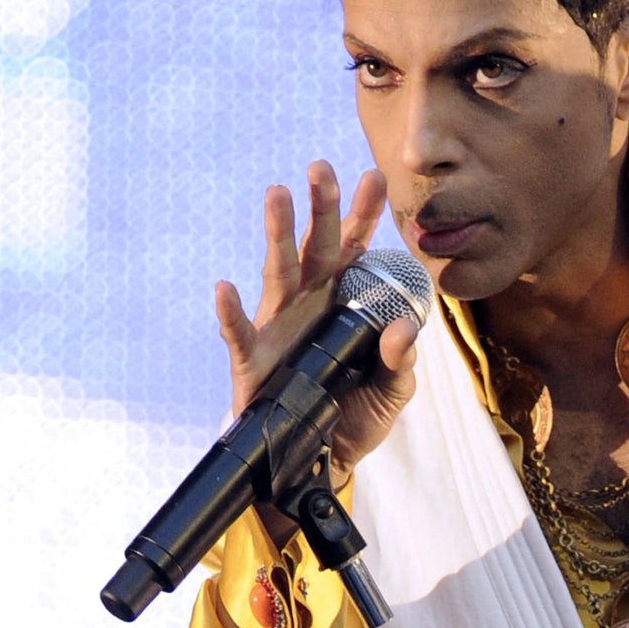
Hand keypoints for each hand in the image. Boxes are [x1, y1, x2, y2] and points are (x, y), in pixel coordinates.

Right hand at [213, 161, 419, 538]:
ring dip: (278, 232)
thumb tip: (404, 328)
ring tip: (277, 193)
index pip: (357, 250)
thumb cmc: (355, 414)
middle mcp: (309, 303)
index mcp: (344, 301)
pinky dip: (230, 311)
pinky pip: (239, 332)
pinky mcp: (252, 361)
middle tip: (323, 166)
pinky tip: (224, 288)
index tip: (376, 176)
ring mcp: (278, 327)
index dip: (364, 215)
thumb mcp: (394, 389)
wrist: (319, 462)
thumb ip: (402, 359)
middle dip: (321, 207)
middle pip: (317, 246)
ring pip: (278, 270)